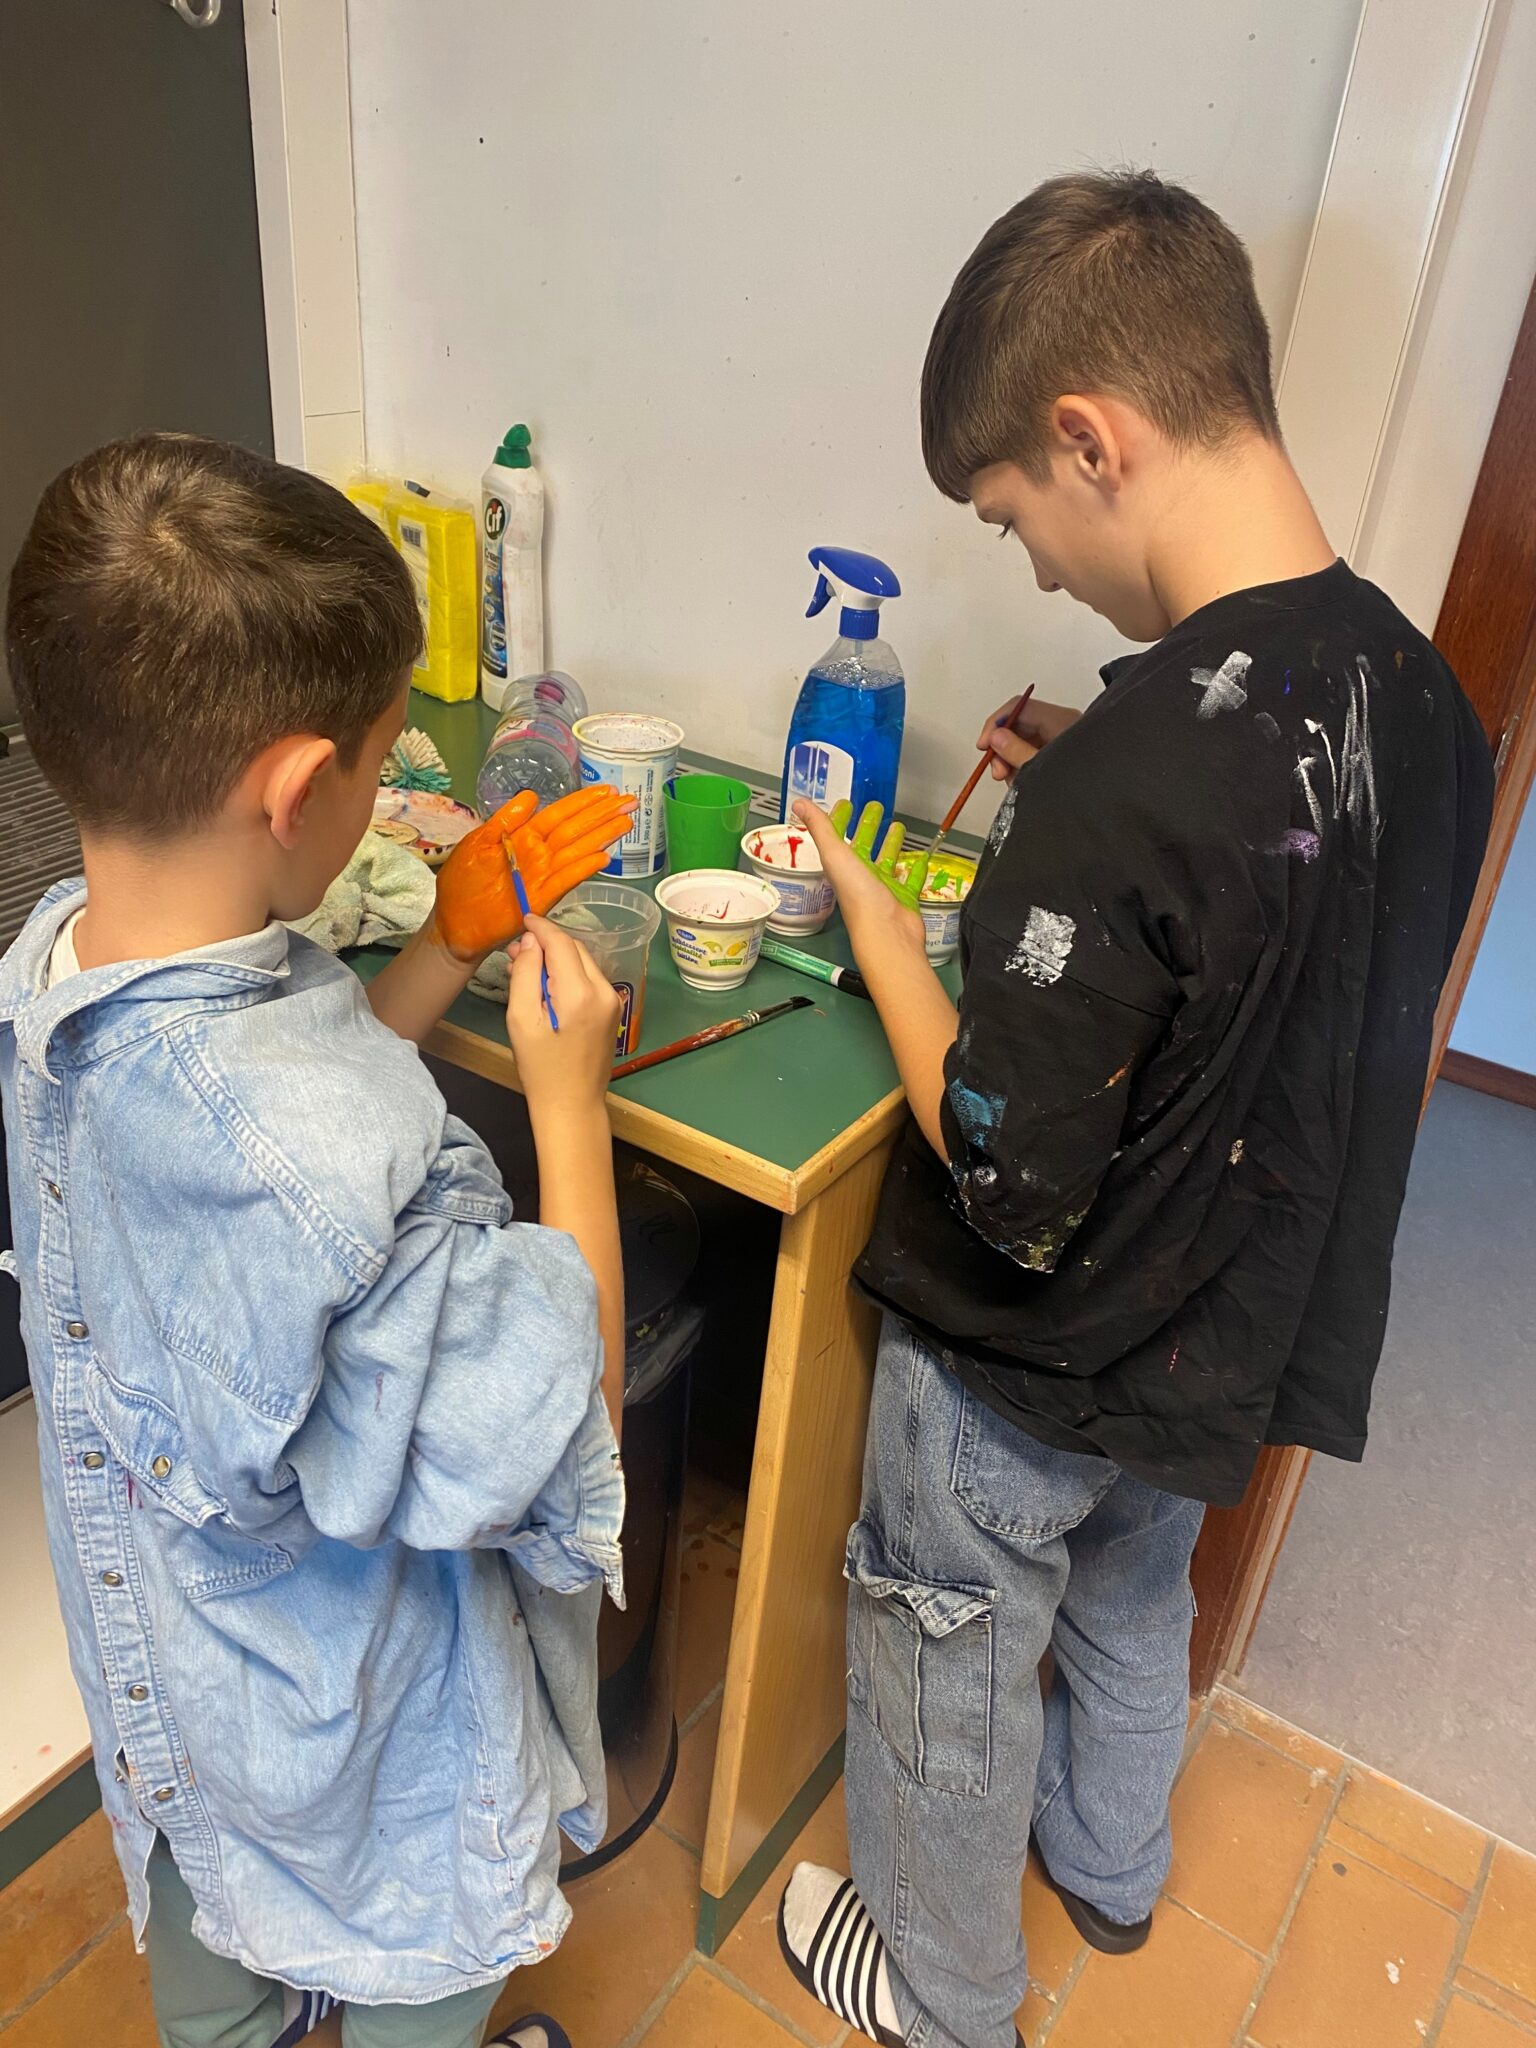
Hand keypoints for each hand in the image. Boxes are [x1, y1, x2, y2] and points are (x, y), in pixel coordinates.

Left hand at [433, 785, 635, 963]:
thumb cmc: (461, 883)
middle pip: (577, 829)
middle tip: (630, 801)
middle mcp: (539, 853)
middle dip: (604, 815)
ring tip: (627, 823)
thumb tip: (530, 795)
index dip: (584, 802)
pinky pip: (568, 880)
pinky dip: (586, 868)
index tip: (607, 791)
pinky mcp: (543, 898)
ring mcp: (544, 875)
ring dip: (603, 837)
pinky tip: (605, 857)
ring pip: (579, 851)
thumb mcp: (478, 842)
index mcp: (523, 835)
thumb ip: (505, 820)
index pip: (560, 813)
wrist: (455, 923)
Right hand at [507, 915, 621, 1115]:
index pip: (561, 943)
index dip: (541, 927)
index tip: (522, 920)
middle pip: (574, 949)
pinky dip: (568, 974)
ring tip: (526, 970)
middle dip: (546, 944)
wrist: (572, 1105)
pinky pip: (588, 980)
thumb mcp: (522, 1020)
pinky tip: (547, 987)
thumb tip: (532, 942)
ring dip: (557, 959)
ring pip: (582, 963)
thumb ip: (526, 975)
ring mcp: (613, 1001)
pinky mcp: (613, 1011)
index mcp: (581, 993)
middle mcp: (604, 991)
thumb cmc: (541, 1068)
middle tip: (516, 953)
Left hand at [791, 798, 927, 950]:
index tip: (846, 804)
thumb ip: (819, 828)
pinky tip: (920, 859)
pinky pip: (911, 880)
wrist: (887, 931)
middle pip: (864, 846)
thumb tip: (799, 803)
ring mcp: (883, 888)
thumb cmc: (859, 899)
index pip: (839, 837)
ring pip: (887, 860)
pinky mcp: (903, 899)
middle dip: (869, 826)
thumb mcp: (835, 855)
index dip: (841, 819)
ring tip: (898, 827)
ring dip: (891, 843)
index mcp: (843, 866)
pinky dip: (916, 870)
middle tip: (876, 808)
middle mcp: (861, 877)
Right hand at [977, 694, 1079, 781]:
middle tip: (997, 770)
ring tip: (1010, 779)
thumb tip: (996, 737)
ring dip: (1010, 759)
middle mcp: (1061, 724)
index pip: (1018, 707)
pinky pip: (1034, 751)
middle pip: (1020, 724)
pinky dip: (1022, 764)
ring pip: (1024, 739)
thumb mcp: (1042, 767)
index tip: (984, 745)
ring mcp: (1062, 738)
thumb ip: (1017, 752)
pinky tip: (1021, 780)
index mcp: (1060, 720)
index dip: (996, 723)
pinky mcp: (1063, 752)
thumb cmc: (1086, 782)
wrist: (1111, 799)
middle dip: (1002, 747)